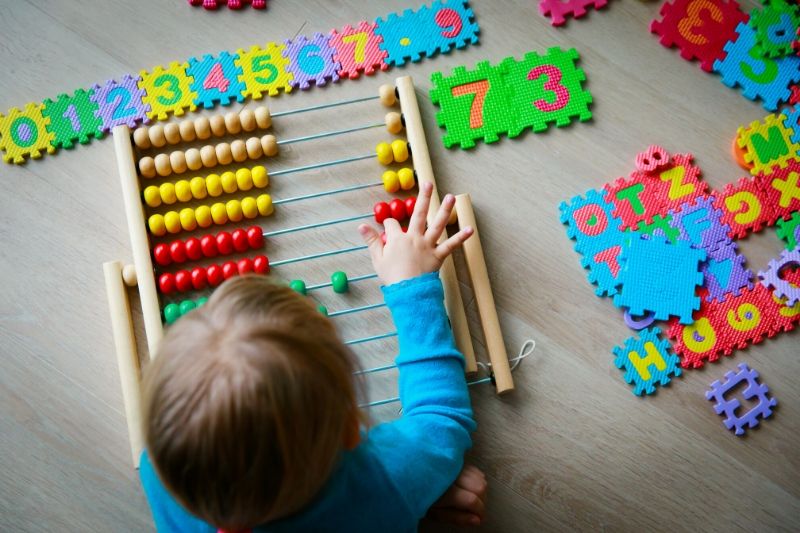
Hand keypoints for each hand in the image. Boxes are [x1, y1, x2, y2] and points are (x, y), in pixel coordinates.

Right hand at [358, 182, 472, 284]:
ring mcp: (428, 245)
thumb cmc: (391, 276)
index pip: (392, 224)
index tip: (388, 227)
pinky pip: (451, 245)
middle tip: (428, 183)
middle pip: (419, 213)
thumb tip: (361, 226)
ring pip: (437, 224)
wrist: (408, 291)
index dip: (388, 224)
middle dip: (423, 197)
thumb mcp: (377, 259)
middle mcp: (414, 237)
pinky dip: (461, 237)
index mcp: (398, 238)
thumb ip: (371, 240)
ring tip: (451, 197)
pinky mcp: (438, 255)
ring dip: (445, 210)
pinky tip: (470, 229)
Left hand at [427, 464, 486, 526]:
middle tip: (477, 509)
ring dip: (481, 491)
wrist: (412, 477)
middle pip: (480, 488)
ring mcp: (456, 466)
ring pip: (480, 478)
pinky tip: (470, 487)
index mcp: (445, 491)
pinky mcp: (457, 460)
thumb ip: (457, 518)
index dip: (480, 511)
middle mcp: (453, 476)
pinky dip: (477, 480)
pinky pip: (475, 470)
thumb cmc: (422, 497)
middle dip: (483, 501)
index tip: (479, 518)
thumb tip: (477, 520)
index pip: (472, 501)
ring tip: (474, 498)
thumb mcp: (436, 513)